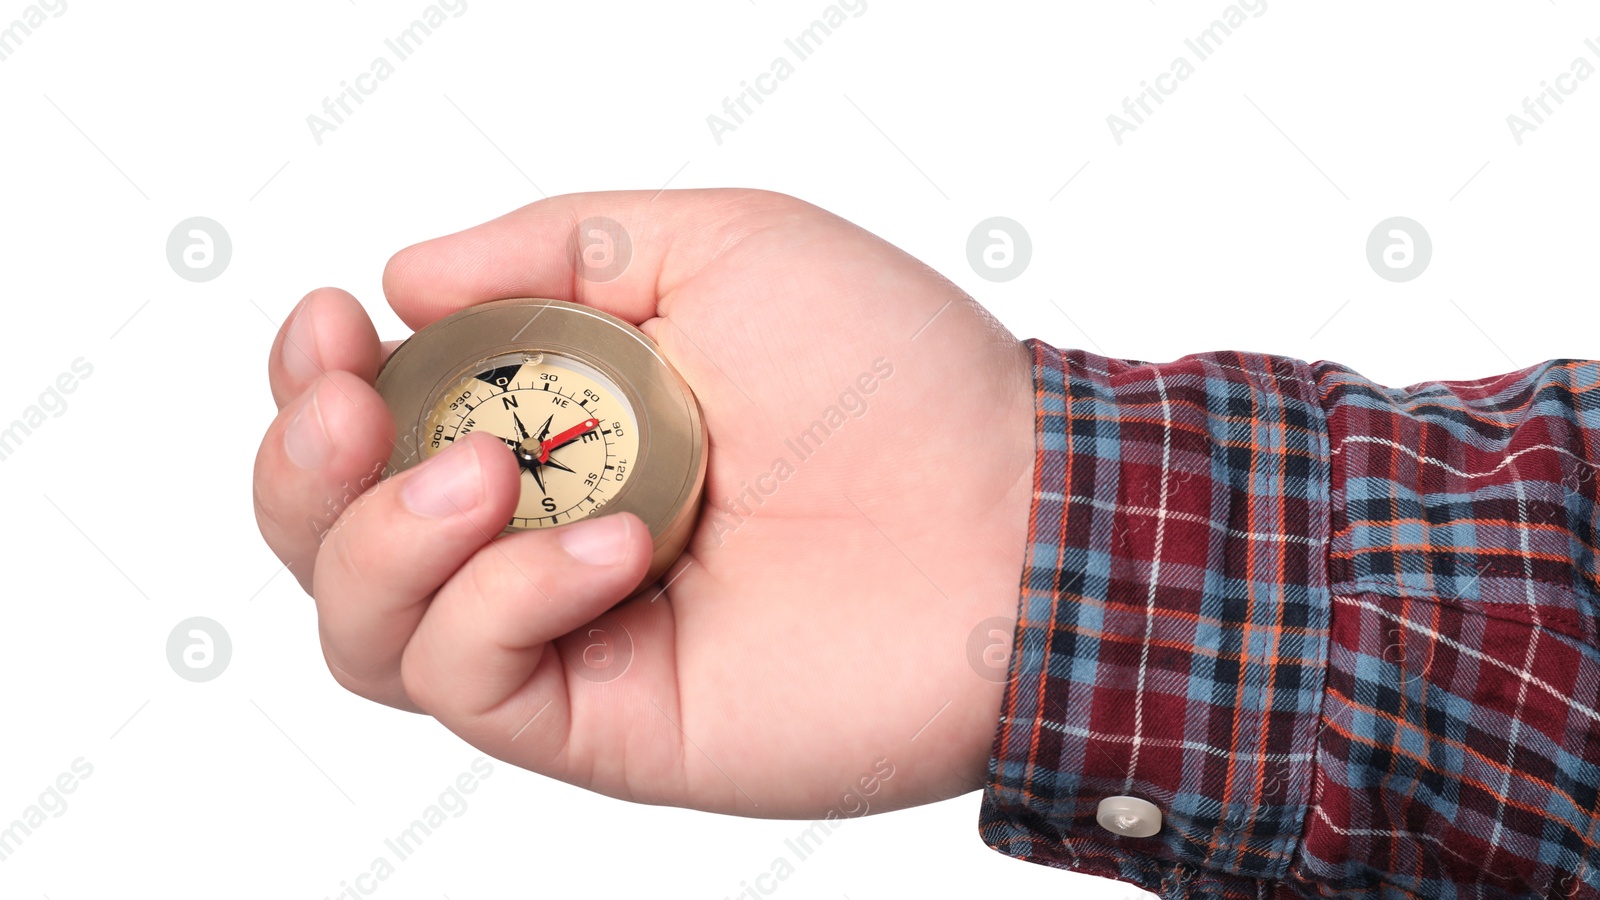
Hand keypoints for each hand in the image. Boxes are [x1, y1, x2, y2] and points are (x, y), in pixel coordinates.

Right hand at [253, 189, 1034, 817]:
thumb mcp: (721, 247)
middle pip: (330, 539)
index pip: (374, 428)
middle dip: (301, 470)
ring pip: (366, 631)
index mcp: (556, 429)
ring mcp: (571, 636)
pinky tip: (612, 549)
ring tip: (483, 474)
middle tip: (355, 412)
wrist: (1016, 516)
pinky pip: (473, 684)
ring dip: (379, 541)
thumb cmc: (894, 376)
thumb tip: (408, 280)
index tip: (332, 325)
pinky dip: (505, 604)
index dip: (314, 382)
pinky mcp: (610, 722)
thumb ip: (559, 249)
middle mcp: (541, 537)